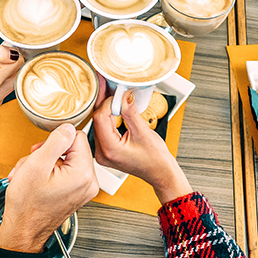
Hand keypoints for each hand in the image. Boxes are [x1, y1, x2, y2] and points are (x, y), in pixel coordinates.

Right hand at [0, 123, 98, 252]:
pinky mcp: (77, 193)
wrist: (22, 231)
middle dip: (48, 153)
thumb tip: (68, 127)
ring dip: (44, 163)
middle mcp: (89, 182)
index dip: (56, 140)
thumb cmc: (27, 205)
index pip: (77, 137)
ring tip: (29, 175)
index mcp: (83, 173)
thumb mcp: (37, 165)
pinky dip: (48, 173)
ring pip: (65, 160)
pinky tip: (35, 181)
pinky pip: (66, 172)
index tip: (41, 150)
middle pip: (71, 149)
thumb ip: (56, 141)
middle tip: (31, 163)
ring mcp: (84, 189)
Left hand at [92, 78, 191, 203]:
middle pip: (97, 119)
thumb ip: (131, 112)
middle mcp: (101, 152)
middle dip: (105, 101)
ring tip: (114, 92)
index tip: (118, 91)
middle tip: (109, 84)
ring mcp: (102, 152)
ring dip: (107, 107)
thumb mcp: (143, 132)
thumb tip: (124, 95)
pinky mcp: (106, 149)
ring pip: (99, 122)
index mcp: (109, 149)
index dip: (108, 101)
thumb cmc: (155, 159)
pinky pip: (103, 128)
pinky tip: (114, 106)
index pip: (101, 117)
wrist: (160, 173)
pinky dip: (109, 116)